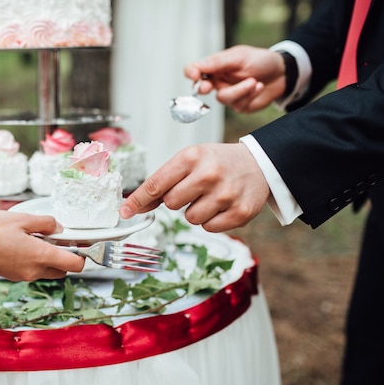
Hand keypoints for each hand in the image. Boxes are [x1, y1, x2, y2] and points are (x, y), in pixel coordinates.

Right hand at [0, 211, 85, 292]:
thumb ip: (45, 223)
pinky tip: (23, 242)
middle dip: (66, 256)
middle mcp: (35, 271)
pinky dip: (35, 259)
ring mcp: (23, 275)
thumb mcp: (21, 219)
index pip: (76, 265)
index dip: (83, 254)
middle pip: (63, 270)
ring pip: (48, 270)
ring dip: (49, 257)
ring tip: (36, 237)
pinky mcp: (13, 275)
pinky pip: (33, 269)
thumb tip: (59, 228)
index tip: (81, 242)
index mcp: (41, 256)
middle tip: (57, 237)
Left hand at [119, 143, 269, 232]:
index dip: (138, 200)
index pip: (156, 184)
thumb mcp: (189, 161)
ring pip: (190, 218)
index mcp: (192, 157)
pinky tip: (221, 205)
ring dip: (195, 211)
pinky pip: (209, 228)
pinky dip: (211, 220)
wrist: (258, 164)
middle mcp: (209, 174)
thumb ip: (162, 182)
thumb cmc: (217, 162)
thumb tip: (135, 206)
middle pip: (171, 204)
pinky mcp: (240, 212)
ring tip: (210, 196)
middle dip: (177, 200)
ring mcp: (226, 194)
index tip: (125, 211)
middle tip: (193, 189)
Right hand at [185, 45, 286, 112]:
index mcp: (215, 67)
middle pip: (202, 88)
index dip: (191, 72)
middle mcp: (218, 81)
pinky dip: (250, 95)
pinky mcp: (239, 105)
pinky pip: (237, 104)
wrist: (281, 74)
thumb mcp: (239, 57)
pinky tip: (259, 87)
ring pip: (222, 98)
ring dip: (240, 90)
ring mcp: (228, 94)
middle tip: (208, 87)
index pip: (195, 70)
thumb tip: (198, 66)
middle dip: (205, 88)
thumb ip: (218, 62)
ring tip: (255, 82)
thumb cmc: (260, 61)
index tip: (194, 75)